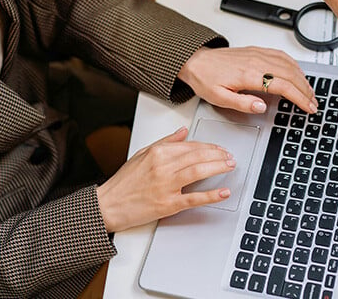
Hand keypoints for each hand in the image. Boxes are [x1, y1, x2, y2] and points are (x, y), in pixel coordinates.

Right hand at [96, 127, 234, 231]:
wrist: (108, 205)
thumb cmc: (124, 182)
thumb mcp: (142, 154)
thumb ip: (165, 142)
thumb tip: (183, 132)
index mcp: (157, 153)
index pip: (190, 146)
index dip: (209, 146)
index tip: (219, 149)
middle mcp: (162, 167)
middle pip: (197, 156)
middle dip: (218, 155)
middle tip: (229, 156)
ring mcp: (166, 186)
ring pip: (198, 172)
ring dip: (218, 168)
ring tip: (230, 166)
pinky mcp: (167, 204)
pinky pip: (194, 198)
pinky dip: (211, 195)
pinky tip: (223, 192)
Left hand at [178, 46, 316, 113]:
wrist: (196, 60)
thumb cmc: (205, 79)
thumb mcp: (219, 98)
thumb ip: (242, 103)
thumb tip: (261, 107)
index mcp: (248, 75)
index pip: (283, 86)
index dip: (299, 97)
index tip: (308, 107)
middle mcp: (256, 62)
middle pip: (290, 75)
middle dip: (306, 90)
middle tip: (314, 103)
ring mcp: (258, 54)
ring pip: (288, 64)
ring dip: (302, 78)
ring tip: (309, 92)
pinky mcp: (256, 51)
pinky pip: (281, 55)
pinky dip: (294, 65)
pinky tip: (298, 73)